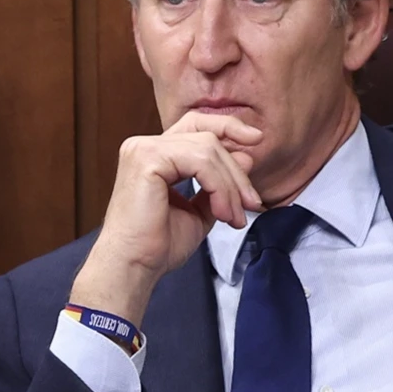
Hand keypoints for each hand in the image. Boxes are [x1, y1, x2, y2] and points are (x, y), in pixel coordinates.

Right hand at [70, 112, 263, 325]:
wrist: (135, 266)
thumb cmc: (160, 244)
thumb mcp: (202, 209)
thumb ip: (220, 183)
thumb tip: (247, 157)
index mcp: (156, 154)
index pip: (197, 125)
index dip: (228, 127)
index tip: (257, 140)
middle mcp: (146, 145)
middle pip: (208, 137)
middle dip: (237, 171)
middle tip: (252, 203)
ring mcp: (144, 148)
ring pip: (209, 150)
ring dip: (230, 186)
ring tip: (235, 217)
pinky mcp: (148, 159)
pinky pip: (201, 162)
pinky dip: (219, 188)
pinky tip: (222, 213)